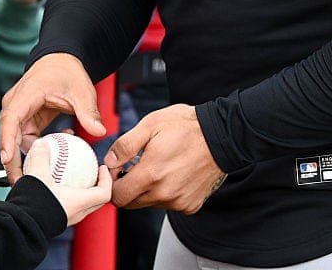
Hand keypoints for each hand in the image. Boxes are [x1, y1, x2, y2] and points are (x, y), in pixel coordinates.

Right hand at [0, 53, 105, 182]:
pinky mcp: (26, 120)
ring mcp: (20, 113)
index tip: (8, 159)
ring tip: (43, 175)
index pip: (11, 118)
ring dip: (30, 157)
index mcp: (26, 94)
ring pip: (17, 141)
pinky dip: (40, 149)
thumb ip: (88, 112)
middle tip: (22, 182)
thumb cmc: (67, 72)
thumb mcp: (81, 91)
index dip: (7, 140)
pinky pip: (28, 139)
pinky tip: (58, 151)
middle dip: (13, 160)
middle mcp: (16, 104)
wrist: (62, 62)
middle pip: (9, 135)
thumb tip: (98, 131)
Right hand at [24, 160, 112, 226]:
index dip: (107, 180)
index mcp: (78, 202)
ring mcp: (65, 218)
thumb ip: (41, 155)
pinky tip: (52, 184)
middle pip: (95, 199)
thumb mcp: (37, 173)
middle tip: (91, 171)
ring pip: (81, 204)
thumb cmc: (33, 204)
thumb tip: (42, 143)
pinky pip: (67, 206)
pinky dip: (65, 195)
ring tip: (72, 176)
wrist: (20, 226)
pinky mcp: (54, 220)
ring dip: (81, 190)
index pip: (104, 193)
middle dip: (96, 184)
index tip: (102, 168)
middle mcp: (75, 213)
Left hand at [104, 104, 225, 212]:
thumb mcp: (150, 125)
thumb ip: (125, 146)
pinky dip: (165, 193)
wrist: (222, 136)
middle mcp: (164, 193)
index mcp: (151, 174)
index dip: (113, 183)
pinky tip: (172, 173)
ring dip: (146, 190)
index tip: (118, 170)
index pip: (118, 196)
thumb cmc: (185, 126)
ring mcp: (179, 202)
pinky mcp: (191, 205)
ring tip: (157, 166)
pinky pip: (168, 205)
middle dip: (127, 187)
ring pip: (149, 204)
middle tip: (135, 166)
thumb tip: (109, 161)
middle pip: (131, 203)